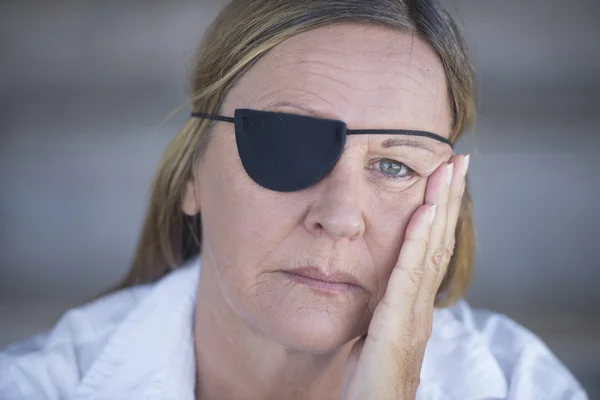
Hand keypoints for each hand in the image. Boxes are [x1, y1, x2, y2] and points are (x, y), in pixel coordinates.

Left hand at [339, 154, 469, 399]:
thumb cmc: (370, 380)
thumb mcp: (374, 334)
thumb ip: (379, 307)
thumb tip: (377, 287)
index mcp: (413, 304)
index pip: (431, 249)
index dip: (440, 213)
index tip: (444, 178)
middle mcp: (420, 305)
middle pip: (439, 241)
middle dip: (448, 199)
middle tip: (458, 160)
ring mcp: (414, 314)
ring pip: (431, 250)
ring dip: (440, 207)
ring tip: (449, 170)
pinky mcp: (399, 324)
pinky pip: (409, 274)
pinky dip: (419, 241)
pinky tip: (424, 213)